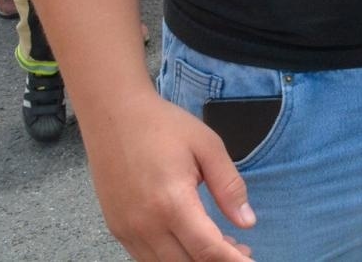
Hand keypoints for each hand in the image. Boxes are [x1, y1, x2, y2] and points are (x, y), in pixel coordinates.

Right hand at [85, 91, 256, 260]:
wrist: (114, 114)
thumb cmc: (163, 126)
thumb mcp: (208, 147)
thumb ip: (229, 187)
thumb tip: (247, 222)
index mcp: (171, 203)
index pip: (208, 249)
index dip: (233, 261)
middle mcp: (145, 224)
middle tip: (242, 250)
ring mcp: (127, 230)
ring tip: (220, 244)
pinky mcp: (117, 229)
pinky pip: (147, 257)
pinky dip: (172, 257)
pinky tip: (190, 241)